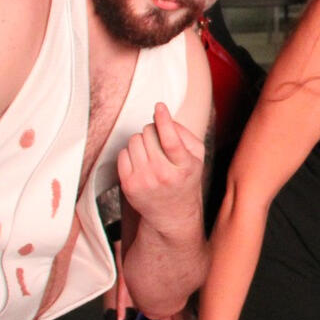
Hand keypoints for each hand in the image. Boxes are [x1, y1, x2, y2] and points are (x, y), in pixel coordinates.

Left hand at [117, 104, 205, 229]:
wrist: (171, 213)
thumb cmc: (184, 178)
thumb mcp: (196, 157)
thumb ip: (184, 134)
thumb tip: (163, 117)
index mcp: (184, 167)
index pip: (171, 140)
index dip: (164, 120)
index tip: (159, 107)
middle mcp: (163, 175)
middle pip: (149, 134)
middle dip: (153, 131)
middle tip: (159, 142)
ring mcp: (144, 181)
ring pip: (134, 140)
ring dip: (141, 141)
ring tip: (150, 153)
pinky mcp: (128, 185)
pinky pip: (122, 153)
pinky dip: (131, 153)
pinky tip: (140, 162)